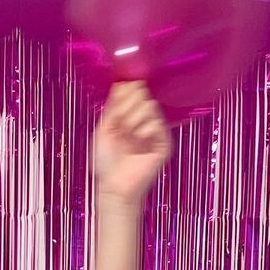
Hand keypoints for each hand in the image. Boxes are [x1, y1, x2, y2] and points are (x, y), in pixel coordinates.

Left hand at [93, 82, 170, 206]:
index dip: (126, 92)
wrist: (114, 185)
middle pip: (142, 94)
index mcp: (132, 115)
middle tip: (121, 127)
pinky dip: (143, 132)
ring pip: (149, 106)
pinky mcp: (164, 142)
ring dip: (133, 121)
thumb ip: (113, 106)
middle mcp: (145, 120)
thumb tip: (120, 83)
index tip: (116, 107)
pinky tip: (139, 144)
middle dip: (127, 108)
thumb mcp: (104, 129)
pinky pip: (156, 123)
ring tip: (128, 137)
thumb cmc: (108, 162)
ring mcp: (156, 131)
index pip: (134, 89)